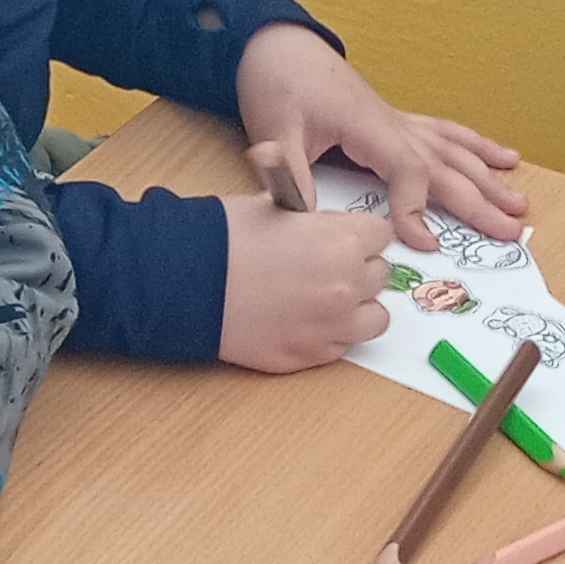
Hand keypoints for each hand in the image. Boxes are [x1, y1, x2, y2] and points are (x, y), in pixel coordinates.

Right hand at [218, 194, 391, 370]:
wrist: (183, 286)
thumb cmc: (219, 242)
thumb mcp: (269, 207)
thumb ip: (308, 218)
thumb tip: (314, 222)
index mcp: (340, 241)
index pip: (381, 235)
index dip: (358, 234)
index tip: (342, 238)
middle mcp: (345, 285)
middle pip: (380, 275)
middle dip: (356, 268)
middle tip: (324, 267)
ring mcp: (331, 326)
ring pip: (375, 317)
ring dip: (356, 307)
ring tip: (325, 300)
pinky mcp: (310, 356)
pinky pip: (342, 346)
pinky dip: (329, 334)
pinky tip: (301, 320)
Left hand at [235, 21, 526, 248]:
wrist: (278, 44)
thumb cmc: (277, 83)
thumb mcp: (275, 129)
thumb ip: (290, 173)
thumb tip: (307, 219)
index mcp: (368, 126)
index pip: (406, 169)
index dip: (417, 206)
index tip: (424, 242)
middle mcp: (393, 123)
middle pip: (445, 165)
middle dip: (479, 200)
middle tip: (512, 231)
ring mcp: (400, 120)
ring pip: (454, 150)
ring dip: (489, 178)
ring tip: (520, 203)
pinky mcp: (397, 119)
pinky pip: (446, 134)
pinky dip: (478, 147)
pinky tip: (507, 158)